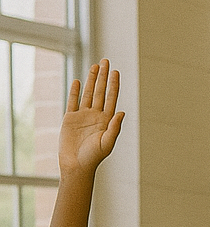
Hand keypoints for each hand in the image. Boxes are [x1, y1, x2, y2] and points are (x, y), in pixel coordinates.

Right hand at [58, 60, 124, 174]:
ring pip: (88, 93)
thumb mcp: (107, 142)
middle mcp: (96, 116)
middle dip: (103, 76)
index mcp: (107, 121)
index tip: (116, 72)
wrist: (76, 165)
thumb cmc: (94, 157)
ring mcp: (83, 116)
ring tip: (95, 66)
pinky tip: (79, 81)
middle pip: (101, 92)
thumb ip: (115, 127)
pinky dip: (76, 91)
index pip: (111, 98)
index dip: (114, 85)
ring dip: (92, 80)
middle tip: (106, 61)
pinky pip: (73, 102)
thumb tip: (122, 112)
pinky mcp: (70, 119)